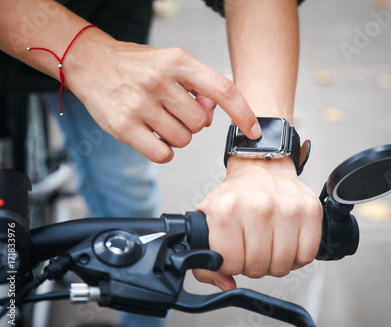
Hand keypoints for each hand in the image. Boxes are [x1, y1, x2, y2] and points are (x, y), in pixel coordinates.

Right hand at [63, 29, 260, 162]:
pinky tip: (153, 135)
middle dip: (193, 122)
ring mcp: (140, 105)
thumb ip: (197, 85)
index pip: (222, 90)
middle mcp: (159, 81)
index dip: (243, 113)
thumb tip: (214, 112)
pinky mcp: (124, 127)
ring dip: (177, 136)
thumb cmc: (137, 65)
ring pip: (183, 140)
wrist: (90, 63)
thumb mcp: (172, 62)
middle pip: (201, 123)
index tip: (254, 130)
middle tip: (175, 111)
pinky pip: (163, 154)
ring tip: (159, 119)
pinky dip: (163, 151)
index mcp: (177, 62)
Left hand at [194, 157, 322, 289]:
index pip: (230, 264)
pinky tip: (286, 242)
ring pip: (282, 266)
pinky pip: (306, 256)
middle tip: (252, 248)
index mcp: (226, 209)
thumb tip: (226, 284)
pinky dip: (296, 257)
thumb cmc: (237, 196)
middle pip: (257, 268)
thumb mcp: (209, 220)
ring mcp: (287, 208)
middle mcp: (258, 207)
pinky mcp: (310, 211)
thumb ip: (206, 261)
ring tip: (269, 245)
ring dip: (275, 262)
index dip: (231, 264)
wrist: (263, 168)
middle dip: (253, 265)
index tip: (233, 252)